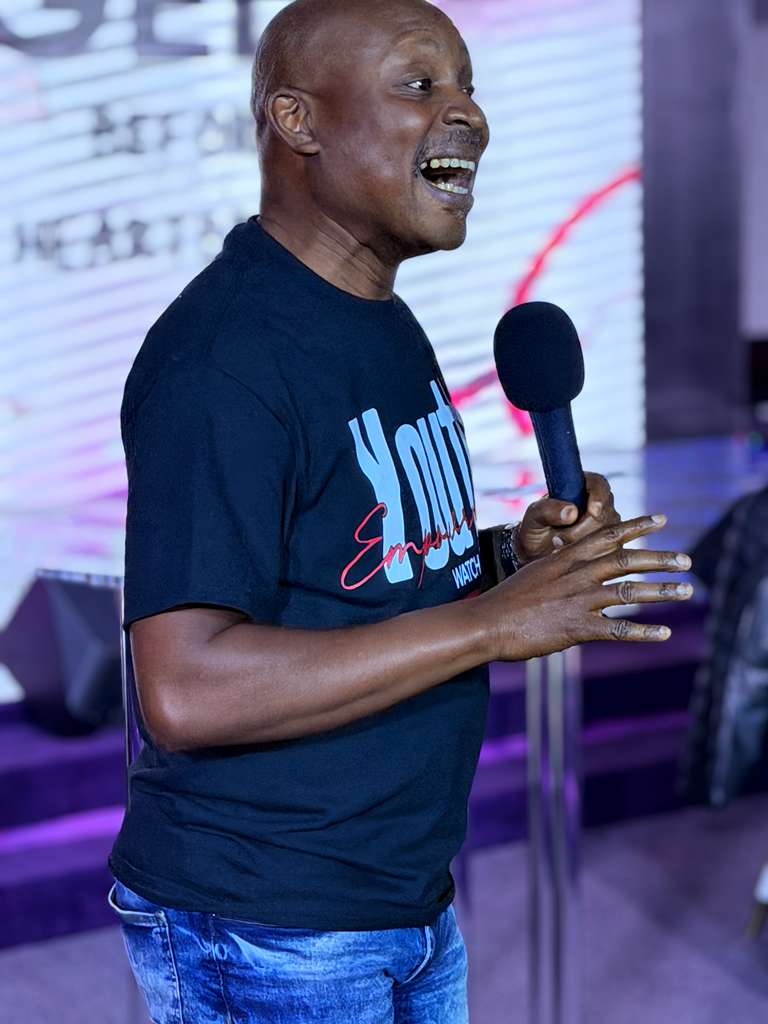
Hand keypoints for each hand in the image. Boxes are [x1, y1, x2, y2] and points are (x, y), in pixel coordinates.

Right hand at [476, 513, 693, 661]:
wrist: (485, 623)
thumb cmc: (505, 602)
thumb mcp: (535, 575)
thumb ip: (560, 572)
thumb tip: (578, 573)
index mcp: (565, 559)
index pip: (607, 535)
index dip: (636, 526)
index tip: (662, 519)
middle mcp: (576, 575)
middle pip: (626, 560)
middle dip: (660, 559)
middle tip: (688, 560)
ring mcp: (577, 600)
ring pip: (629, 591)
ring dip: (662, 591)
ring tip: (688, 591)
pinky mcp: (576, 627)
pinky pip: (617, 628)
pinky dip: (644, 632)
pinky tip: (665, 633)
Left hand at [515, 470, 620, 563]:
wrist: (536, 555)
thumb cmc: (536, 530)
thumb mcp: (534, 517)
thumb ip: (547, 509)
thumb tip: (571, 512)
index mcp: (581, 487)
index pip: (599, 484)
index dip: (598, 497)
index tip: (592, 511)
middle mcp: (599, 504)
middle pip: (605, 513)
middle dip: (582, 528)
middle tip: (558, 537)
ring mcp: (607, 525)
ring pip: (607, 533)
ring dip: (582, 542)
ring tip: (559, 545)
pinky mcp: (609, 545)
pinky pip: (608, 549)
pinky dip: (589, 554)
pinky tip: (570, 555)